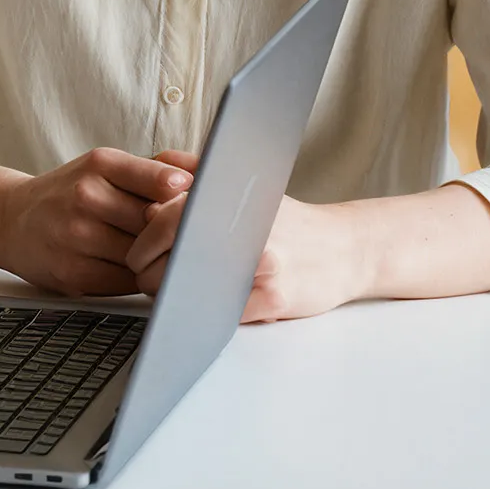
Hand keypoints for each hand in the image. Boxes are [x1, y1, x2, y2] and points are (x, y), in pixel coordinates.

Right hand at [0, 149, 186, 296]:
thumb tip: (205, 174)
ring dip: (158, 260)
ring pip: (144, 256)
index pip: (163, 181)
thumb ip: (154, 169)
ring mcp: (77, 237)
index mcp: (100, 164)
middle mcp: (86, 196)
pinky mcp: (73, 274)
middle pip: (158, 223)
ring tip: (159, 255)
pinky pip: (127, 283)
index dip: (188, 198)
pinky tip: (133, 270)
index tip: (200, 204)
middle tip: (191, 237)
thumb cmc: (69, 193)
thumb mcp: (104, 167)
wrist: (10, 220)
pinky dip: (137, 280)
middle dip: (176, 233)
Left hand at [127, 159, 489, 321]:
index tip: (140, 255)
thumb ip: (198, 172)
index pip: (161, 221)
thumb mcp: (247, 184)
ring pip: (187, 291)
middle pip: (167, 259)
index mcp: (231, 197)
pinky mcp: (274, 298)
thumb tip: (154, 178)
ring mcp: (260, 264)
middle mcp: (244, 228)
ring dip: (172, 299)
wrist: (349, 248)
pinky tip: (205, 310)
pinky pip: (218, 315)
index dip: (143, 244)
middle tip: (152, 279)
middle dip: (150, 274)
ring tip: (175, 295)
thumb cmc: (289, 221)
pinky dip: (203, 315)